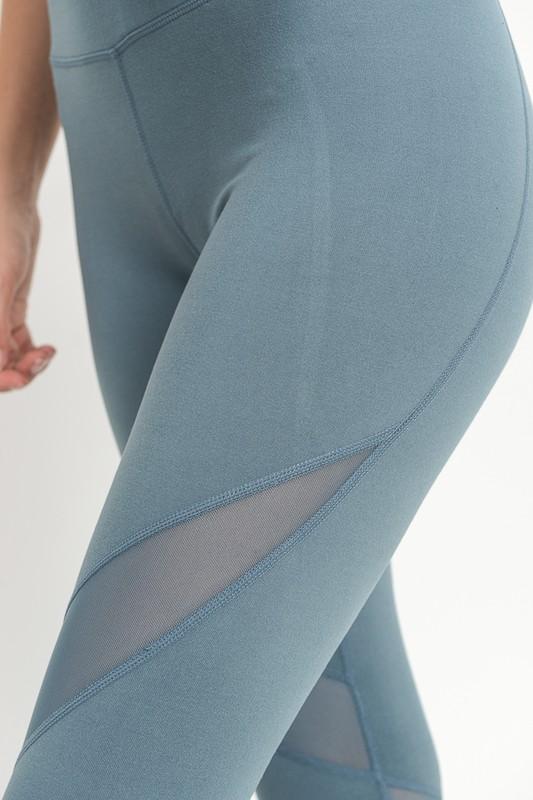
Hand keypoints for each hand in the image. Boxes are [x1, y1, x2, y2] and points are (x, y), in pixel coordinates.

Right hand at [0, 203, 55, 390]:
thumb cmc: (1, 237)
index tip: (18, 379)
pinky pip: (16, 344)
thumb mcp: (1, 283)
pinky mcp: (7, 312)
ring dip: (26, 364)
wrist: (12, 210)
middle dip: (13, 372)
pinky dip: (32, 352)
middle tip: (36, 366)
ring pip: (5, 358)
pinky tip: (47, 349)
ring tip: (46, 354)